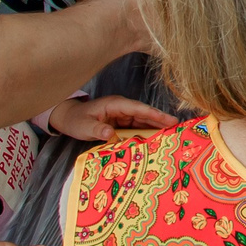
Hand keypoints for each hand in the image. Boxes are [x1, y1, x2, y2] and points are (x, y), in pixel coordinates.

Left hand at [48, 93, 176, 142]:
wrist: (67, 118)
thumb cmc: (75, 120)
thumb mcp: (83, 127)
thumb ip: (96, 130)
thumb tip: (110, 133)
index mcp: (115, 105)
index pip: (139, 109)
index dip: (155, 114)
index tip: (170, 120)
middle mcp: (122, 108)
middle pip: (145, 114)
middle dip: (161, 121)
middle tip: (178, 129)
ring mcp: (122, 115)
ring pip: (142, 121)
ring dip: (155, 128)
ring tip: (171, 136)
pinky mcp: (121, 123)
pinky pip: (136, 128)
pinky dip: (145, 133)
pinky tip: (155, 140)